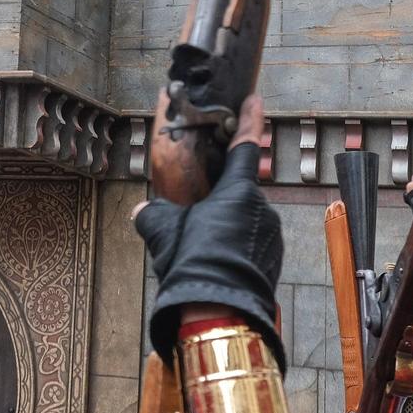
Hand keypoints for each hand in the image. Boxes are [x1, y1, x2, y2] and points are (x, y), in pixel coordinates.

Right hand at [133, 96, 283, 365]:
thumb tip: (141, 212)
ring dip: (226, 224)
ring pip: (244, 220)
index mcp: (238, 191)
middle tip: (197, 209)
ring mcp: (270, 236)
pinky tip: (214, 260)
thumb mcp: (163, 231)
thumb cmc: (194, 262)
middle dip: (220, 196)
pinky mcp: (272, 261)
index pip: (246, 146)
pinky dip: (234, 245)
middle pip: (239, 191)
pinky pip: (251, 243)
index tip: (255, 100)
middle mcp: (261, 208)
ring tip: (200, 246)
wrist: (219, 311)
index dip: (250, 121)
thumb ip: (153, 215)